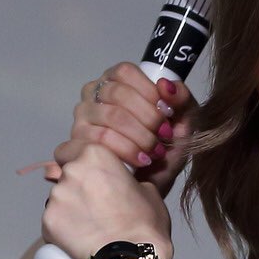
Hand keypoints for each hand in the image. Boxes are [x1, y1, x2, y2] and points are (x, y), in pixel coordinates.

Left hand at [42, 144, 173, 258]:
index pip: (70, 148)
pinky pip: (53, 221)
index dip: (77, 160)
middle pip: (64, 174)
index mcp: (96, 155)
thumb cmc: (144, 225)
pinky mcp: (47, 222)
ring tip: (92, 226)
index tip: (88, 174)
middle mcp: (71, 171)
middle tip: (96, 204)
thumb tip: (126, 183)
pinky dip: (64, 228)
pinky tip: (82, 238)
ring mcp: (56, 197)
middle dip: (76, 185)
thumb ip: (130, 179)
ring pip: (59, 199)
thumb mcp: (149, 191)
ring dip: (71, 208)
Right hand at [53, 62, 197, 197]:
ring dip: (140, 136)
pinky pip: (100, 140)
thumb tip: (167, 86)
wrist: (152, 185)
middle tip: (164, 136)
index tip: (168, 113)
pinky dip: (127, 151)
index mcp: (116, 81)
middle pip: (118, 93)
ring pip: (110, 116)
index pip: (125, 72)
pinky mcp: (75, 143)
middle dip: (148, 117)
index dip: (149, 91)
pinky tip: (141, 160)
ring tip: (156, 151)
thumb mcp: (183, 122)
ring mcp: (82, 118)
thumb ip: (182, 99)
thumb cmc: (164, 147)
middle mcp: (94, 94)